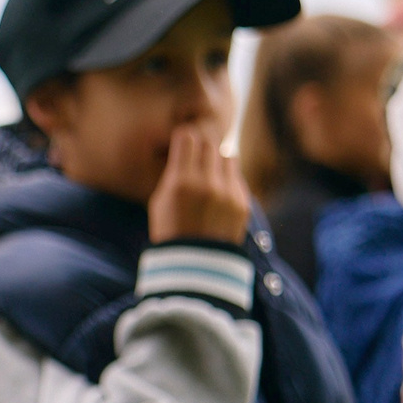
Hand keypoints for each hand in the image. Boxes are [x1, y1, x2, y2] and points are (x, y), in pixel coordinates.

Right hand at [149, 124, 249, 245]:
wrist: (195, 265)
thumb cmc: (170, 232)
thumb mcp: (160, 202)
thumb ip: (174, 174)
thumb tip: (185, 152)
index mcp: (180, 183)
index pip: (188, 138)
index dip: (184, 137)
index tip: (182, 140)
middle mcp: (207, 184)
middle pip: (210, 144)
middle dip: (201, 145)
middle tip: (196, 153)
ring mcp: (228, 193)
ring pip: (228, 156)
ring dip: (218, 159)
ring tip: (209, 172)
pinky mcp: (243, 202)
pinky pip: (236, 177)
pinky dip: (227, 179)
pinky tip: (217, 193)